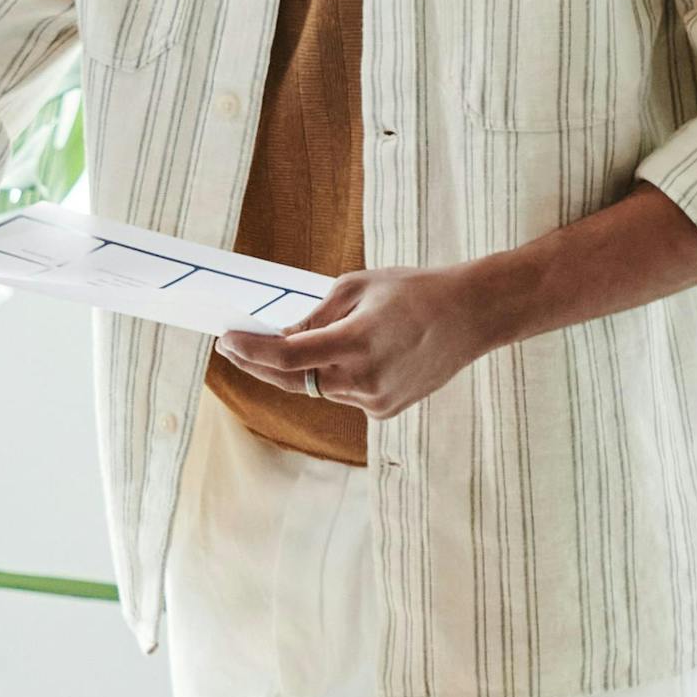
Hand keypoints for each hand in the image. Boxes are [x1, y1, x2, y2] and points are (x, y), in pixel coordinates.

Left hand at [213, 266, 492, 422]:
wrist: (472, 315)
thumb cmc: (415, 291)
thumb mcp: (357, 287)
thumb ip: (315, 316)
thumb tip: (281, 337)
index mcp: (355, 342)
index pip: (286, 357)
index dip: (249, 351)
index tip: (225, 340)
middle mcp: (363, 379)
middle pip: (294, 381)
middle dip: (260, 365)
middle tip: (234, 348)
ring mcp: (375, 400)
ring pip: (319, 388)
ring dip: (303, 369)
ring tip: (296, 342)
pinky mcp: (385, 410)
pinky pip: (344, 394)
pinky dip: (336, 376)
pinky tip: (354, 353)